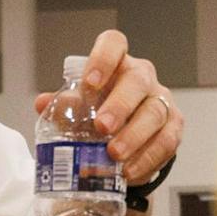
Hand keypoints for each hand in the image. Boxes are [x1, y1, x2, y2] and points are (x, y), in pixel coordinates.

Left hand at [33, 30, 182, 184]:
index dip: (102, 59)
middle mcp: (142, 77)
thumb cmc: (98, 114)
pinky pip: (166, 141)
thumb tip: (43, 103)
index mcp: (116, 64)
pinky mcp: (173, 127)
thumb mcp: (78, 109)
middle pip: (137, 81)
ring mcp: (161, 101)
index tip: (89, 84)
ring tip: (114, 155)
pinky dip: (147, 158)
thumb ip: (63, 106)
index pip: (113, 45)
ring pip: (155, 112)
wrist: (125, 139)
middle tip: (102, 127)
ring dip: (133, 136)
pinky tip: (129, 171)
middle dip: (120, 105)